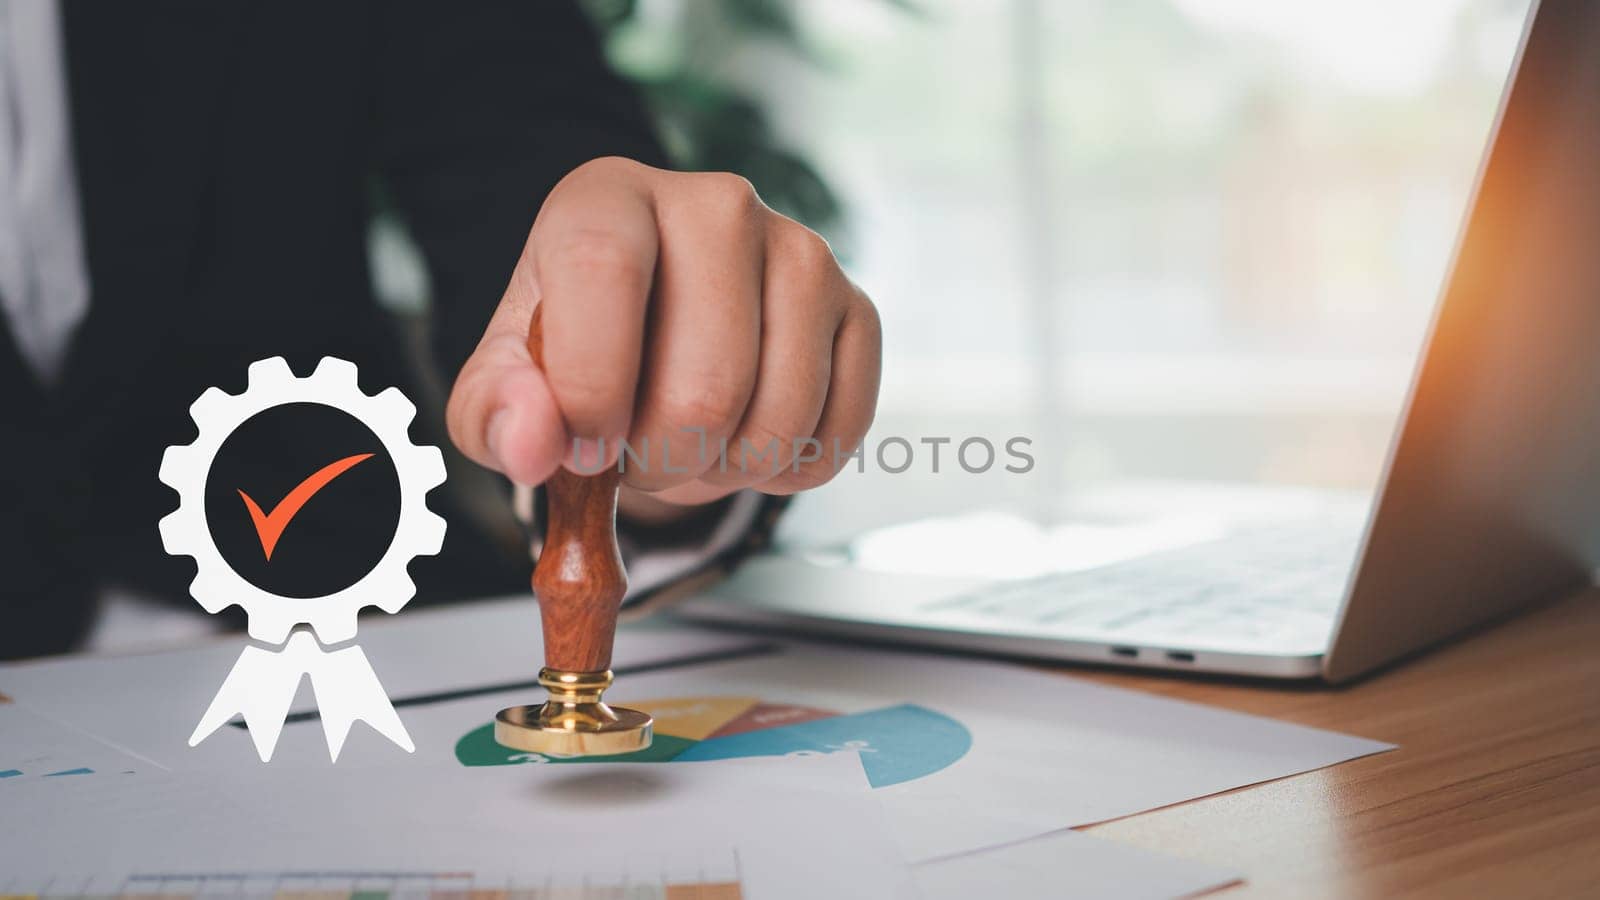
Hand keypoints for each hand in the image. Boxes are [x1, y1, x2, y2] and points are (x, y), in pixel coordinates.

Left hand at [447, 157, 881, 509]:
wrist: (660, 334)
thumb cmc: (576, 350)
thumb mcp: (507, 381)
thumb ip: (496, 412)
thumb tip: (533, 445)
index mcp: (608, 198)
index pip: (604, 269)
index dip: (592, 383)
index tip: (584, 450)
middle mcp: (717, 204)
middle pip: (707, 382)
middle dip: (662, 459)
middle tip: (634, 456)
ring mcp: (802, 252)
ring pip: (779, 418)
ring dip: (725, 471)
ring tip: (688, 445)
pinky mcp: (857, 308)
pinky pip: (835, 433)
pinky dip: (785, 472)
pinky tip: (745, 440)